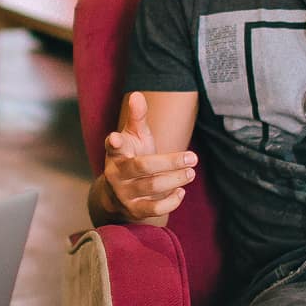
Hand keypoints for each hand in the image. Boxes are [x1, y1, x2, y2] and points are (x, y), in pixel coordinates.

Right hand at [101, 91, 196, 220]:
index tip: (115, 138)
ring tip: (191, 172)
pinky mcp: (133, 210)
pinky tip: (181, 191)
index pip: (113, 146)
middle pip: (142, 167)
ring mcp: (124, 193)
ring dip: (175, 179)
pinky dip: (171, 201)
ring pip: (151, 187)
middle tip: (193, 157)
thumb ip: (137, 117)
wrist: (118, 192)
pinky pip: (154, 209)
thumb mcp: (134, 136)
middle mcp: (116, 174)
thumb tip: (137, 95)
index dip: (114, 142)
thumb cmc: (132, 156)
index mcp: (115, 153)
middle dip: (169, 162)